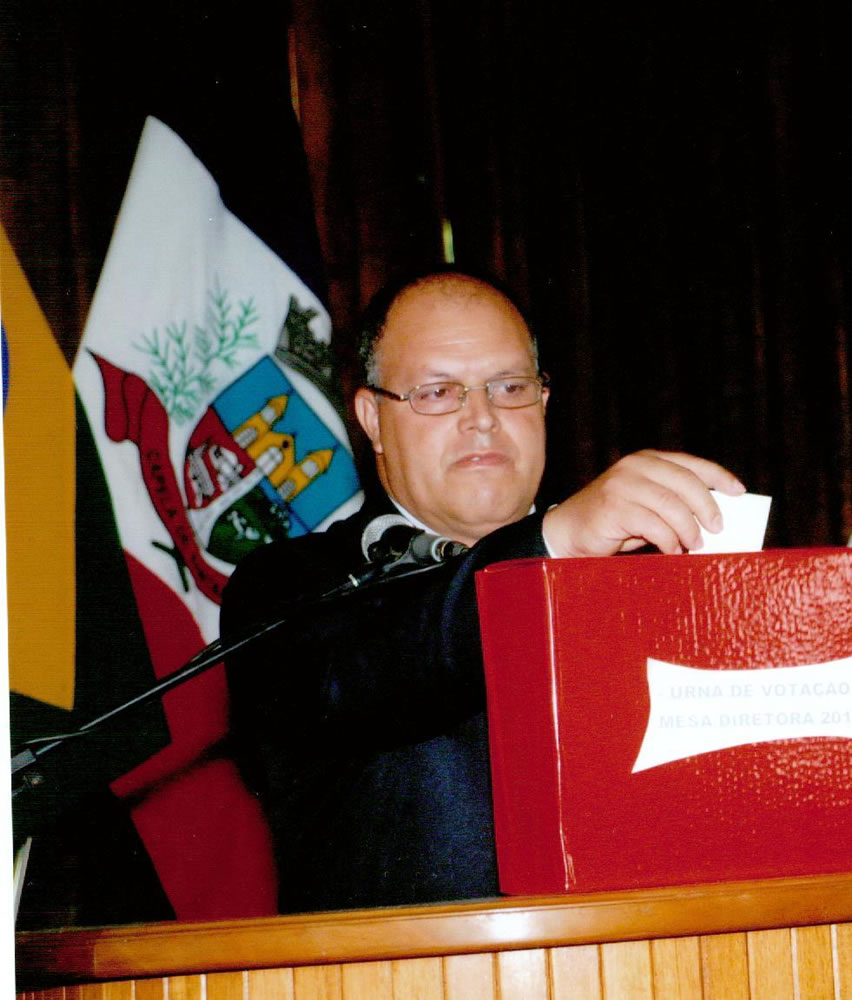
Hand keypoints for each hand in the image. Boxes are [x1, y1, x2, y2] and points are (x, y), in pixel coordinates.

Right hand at [542, 449, 745, 557]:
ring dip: (689, 529)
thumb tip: (714, 519)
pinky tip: (671, 551)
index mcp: (646, 460)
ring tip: (694, 545)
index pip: (690, 463)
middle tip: (718, 528)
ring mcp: (622, 484)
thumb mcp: (646, 506)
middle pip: (686, 482)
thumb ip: (673, 504)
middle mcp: (634, 467)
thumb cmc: (613, 523)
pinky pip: (654, 525)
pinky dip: (669, 541)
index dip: (718, 476)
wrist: (567, 533)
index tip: (739, 492)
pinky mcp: (613, 507)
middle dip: (707, 507)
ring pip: (672, 505)